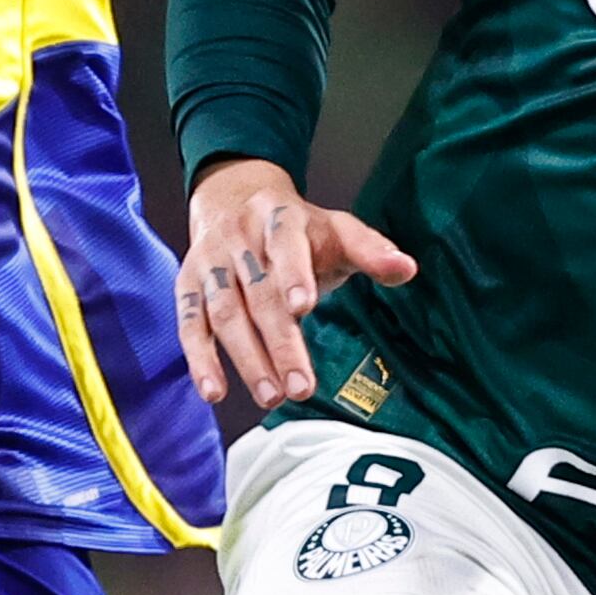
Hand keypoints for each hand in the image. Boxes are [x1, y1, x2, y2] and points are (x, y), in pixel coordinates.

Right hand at [178, 156, 415, 407]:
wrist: (233, 198)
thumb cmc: (297, 228)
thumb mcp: (336, 229)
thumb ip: (370, 250)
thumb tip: (407, 268)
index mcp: (279, 218)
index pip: (286, 244)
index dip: (294, 274)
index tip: (305, 306)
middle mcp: (239, 239)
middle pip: (258, 294)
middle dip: (279, 343)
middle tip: (300, 387)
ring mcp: (209, 264)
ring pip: (225, 314)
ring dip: (246, 359)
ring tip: (271, 396)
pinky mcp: (188, 287)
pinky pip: (190, 325)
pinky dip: (200, 360)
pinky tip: (214, 392)